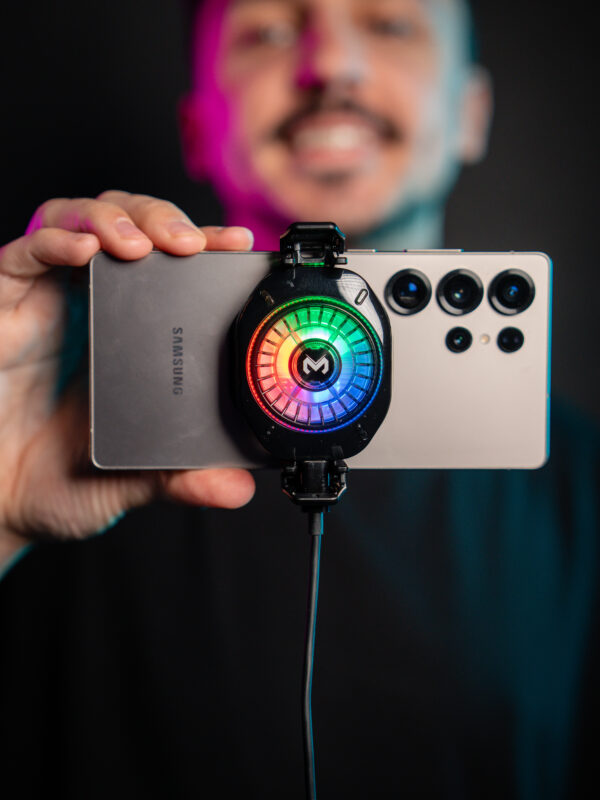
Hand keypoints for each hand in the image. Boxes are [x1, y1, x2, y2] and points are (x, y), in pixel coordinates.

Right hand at [0, 191, 255, 567]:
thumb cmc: (60, 482)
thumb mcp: (131, 481)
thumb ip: (180, 479)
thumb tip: (238, 488)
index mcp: (132, 335)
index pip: (172, 268)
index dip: (204, 245)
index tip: (238, 245)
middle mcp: (91, 307)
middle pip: (129, 225)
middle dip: (163, 219)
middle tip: (192, 244)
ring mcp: (45, 300)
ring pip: (76, 220)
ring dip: (112, 218)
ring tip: (142, 245)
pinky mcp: (2, 306)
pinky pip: (21, 255)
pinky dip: (52, 242)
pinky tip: (83, 250)